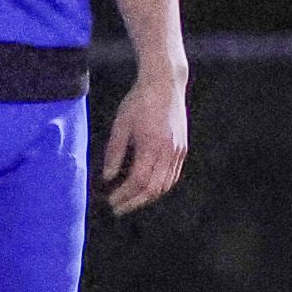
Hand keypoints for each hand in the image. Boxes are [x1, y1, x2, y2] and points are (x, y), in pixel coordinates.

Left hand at [99, 70, 187, 215]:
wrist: (165, 84)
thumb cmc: (139, 101)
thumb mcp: (120, 125)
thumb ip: (114, 153)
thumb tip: (108, 178)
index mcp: (151, 145)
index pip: (138, 181)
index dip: (124, 195)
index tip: (111, 201)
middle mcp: (168, 151)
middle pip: (152, 188)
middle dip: (134, 202)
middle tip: (118, 208)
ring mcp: (178, 151)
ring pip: (164, 185)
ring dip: (147, 197)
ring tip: (131, 200)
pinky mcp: (182, 148)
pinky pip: (172, 176)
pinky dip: (159, 186)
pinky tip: (146, 187)